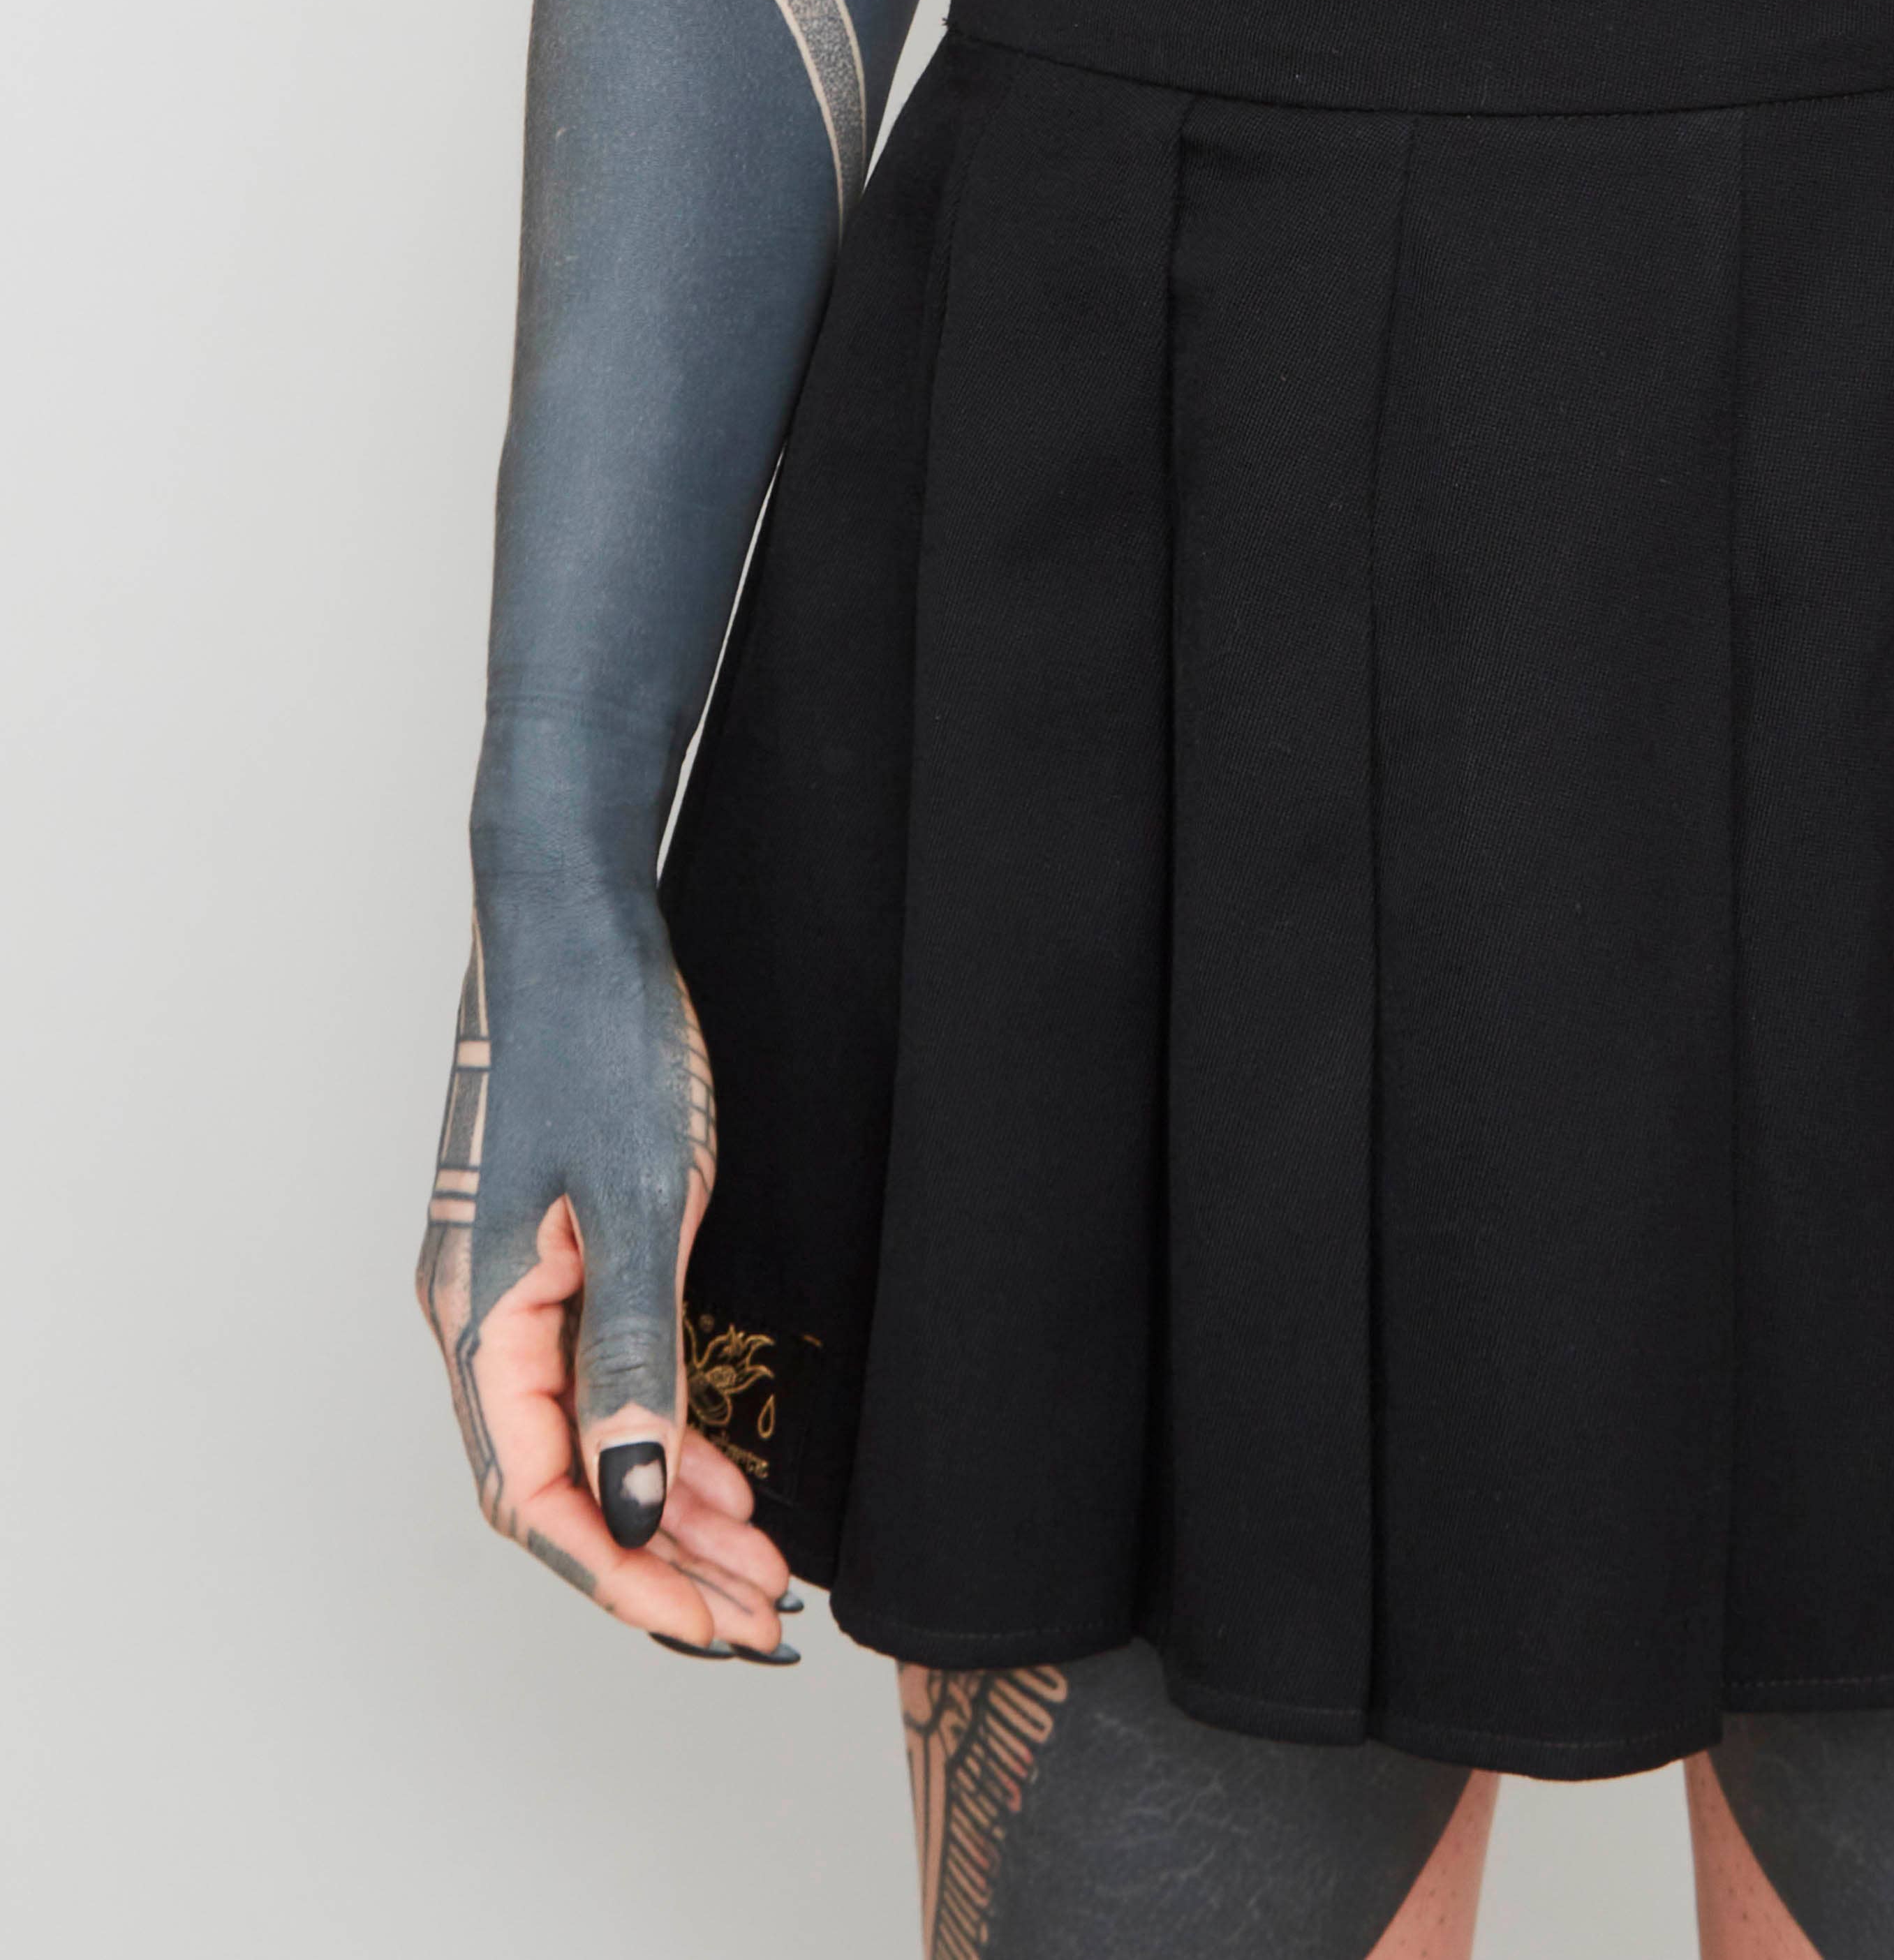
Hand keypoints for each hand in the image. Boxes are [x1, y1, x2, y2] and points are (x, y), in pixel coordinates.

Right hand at [416, 897, 793, 1659]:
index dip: (625, 1577)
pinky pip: (606, 1385)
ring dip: (673, 1515)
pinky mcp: (563, 1260)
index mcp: (478, 1322)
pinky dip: (669, 1439)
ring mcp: (521, 1293)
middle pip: (562, 1490)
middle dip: (658, 1569)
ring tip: (761, 1573)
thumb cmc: (596, 1035)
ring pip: (589, 1444)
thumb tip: (633, 1505)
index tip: (711, 1629)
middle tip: (757, 1624)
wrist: (574, 916)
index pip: (540, 1499)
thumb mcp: (636, 1201)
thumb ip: (629, 1357)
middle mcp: (483, 1323)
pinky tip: (729, 1479)